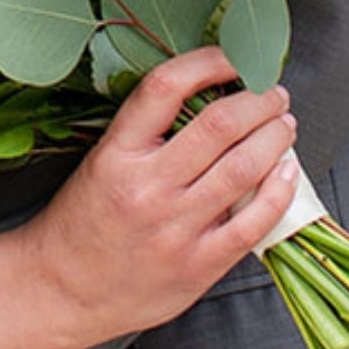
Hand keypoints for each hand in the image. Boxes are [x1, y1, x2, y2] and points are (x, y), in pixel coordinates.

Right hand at [34, 47, 300, 339]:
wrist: (62, 290)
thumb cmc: (81, 225)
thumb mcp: (100, 163)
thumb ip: (147, 135)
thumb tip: (209, 99)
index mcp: (116, 154)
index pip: (166, 87)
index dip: (208, 62)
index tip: (232, 58)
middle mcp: (147, 187)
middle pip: (219, 124)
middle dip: (258, 100)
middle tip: (272, 93)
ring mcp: (175, 227)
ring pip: (243, 167)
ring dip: (275, 137)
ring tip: (283, 124)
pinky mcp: (199, 264)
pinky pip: (253, 222)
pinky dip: (278, 191)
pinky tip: (286, 172)